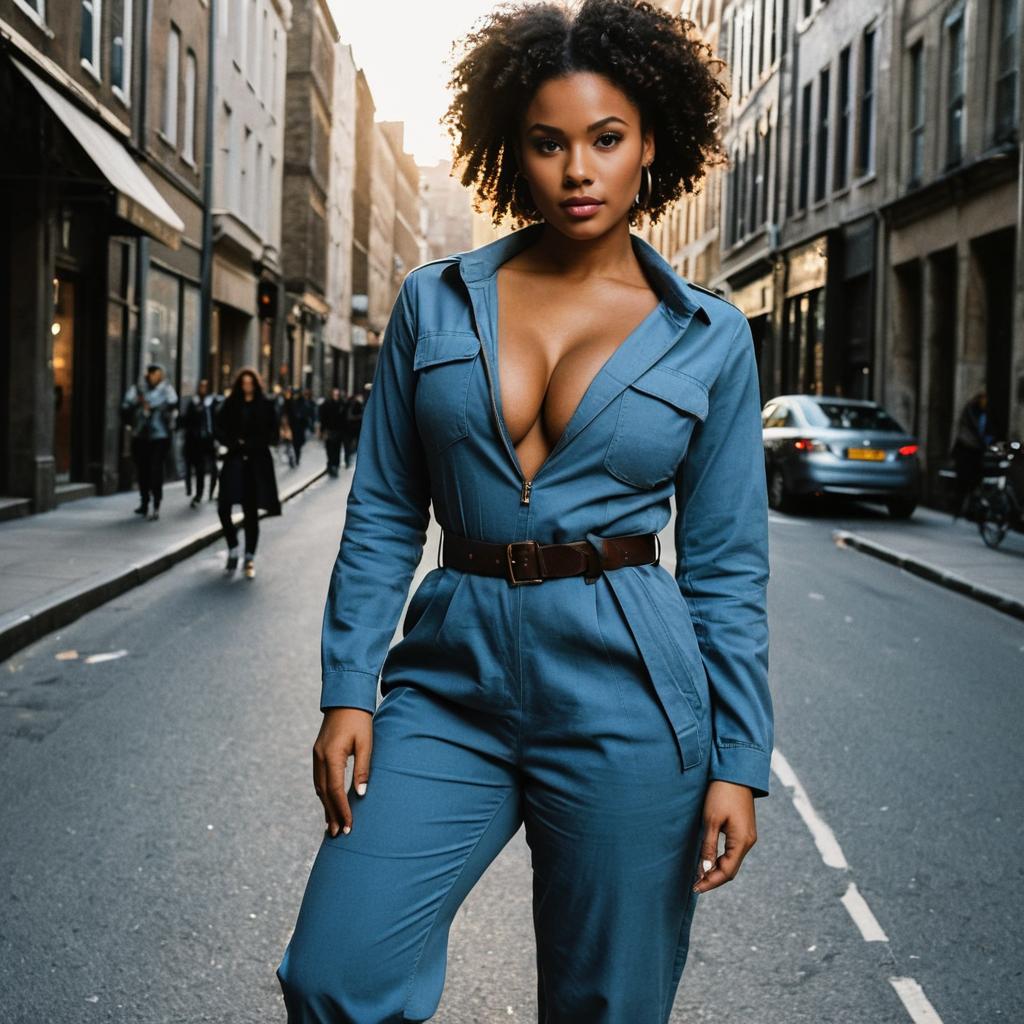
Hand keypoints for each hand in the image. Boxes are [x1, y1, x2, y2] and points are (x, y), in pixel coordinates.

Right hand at [313, 707, 373, 836]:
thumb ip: (362, 769)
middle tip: (337, 834)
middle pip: (324, 793)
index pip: (335, 790)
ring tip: (331, 825)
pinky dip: (323, 794)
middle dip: (331, 814)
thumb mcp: (365, 743)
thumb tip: (361, 794)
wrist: (345, 699)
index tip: (348, 826)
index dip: (342, 810)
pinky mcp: (318, 752)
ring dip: (326, 806)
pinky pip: (318, 779)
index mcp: (331, 756)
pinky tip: (328, 802)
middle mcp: (320, 757)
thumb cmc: (359, 720)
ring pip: (319, 787)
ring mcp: (316, 755)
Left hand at [692, 780, 757, 893]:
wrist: (736, 773)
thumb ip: (708, 846)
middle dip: (713, 878)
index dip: (710, 882)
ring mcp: (748, 836)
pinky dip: (721, 859)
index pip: (726, 872)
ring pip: (732, 861)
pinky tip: (709, 860)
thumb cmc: (722, 794)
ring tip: (699, 875)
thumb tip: (704, 871)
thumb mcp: (711, 820)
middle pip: (731, 869)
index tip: (695, 888)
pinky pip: (733, 851)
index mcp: (742, 841)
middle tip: (695, 884)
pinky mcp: (744, 830)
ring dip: (717, 869)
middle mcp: (748, 842)